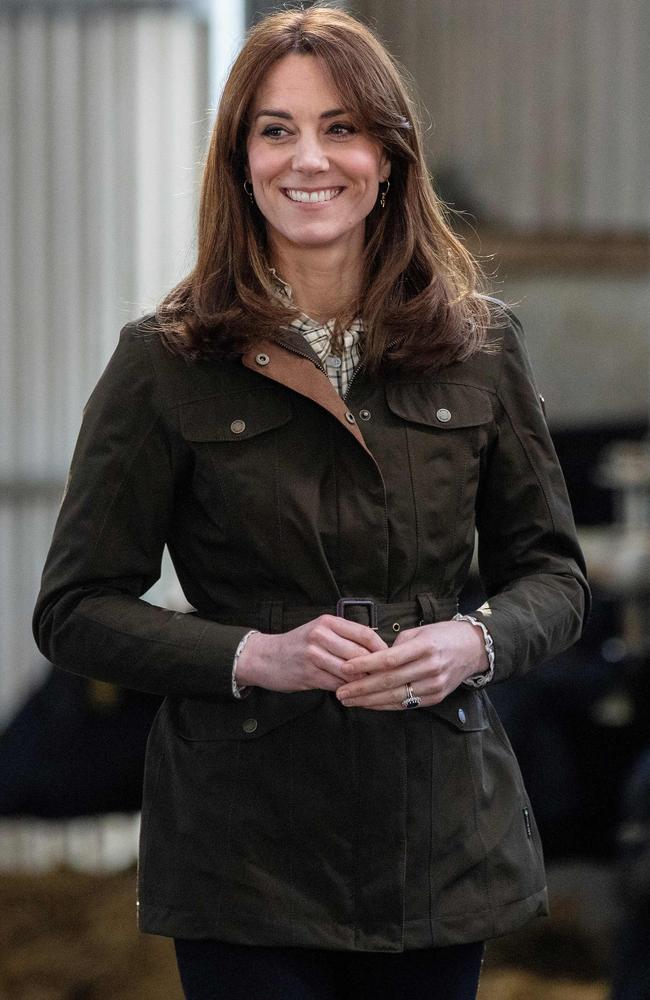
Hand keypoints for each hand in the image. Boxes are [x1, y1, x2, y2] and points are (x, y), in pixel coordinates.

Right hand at [235, 615, 387, 692]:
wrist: (264, 657)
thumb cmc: (296, 645)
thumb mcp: (319, 631)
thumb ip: (344, 637)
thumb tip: (376, 650)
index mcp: (328, 622)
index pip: (365, 633)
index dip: (382, 648)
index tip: (391, 658)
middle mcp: (321, 635)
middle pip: (361, 654)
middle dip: (375, 668)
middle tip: (386, 677)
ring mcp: (314, 655)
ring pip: (351, 671)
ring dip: (363, 681)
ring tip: (372, 687)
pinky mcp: (309, 675)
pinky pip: (337, 684)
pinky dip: (348, 690)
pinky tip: (354, 693)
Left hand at [335, 621, 486, 709]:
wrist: (473, 648)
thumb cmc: (442, 635)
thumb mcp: (419, 632)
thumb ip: (396, 646)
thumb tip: (373, 660)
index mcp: (424, 647)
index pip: (388, 659)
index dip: (365, 665)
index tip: (345, 668)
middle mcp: (430, 667)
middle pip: (389, 681)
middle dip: (361, 688)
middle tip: (340, 692)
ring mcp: (434, 685)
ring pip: (395, 697)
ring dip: (369, 701)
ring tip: (349, 700)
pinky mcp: (436, 698)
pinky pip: (405, 704)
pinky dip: (385, 706)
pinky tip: (369, 704)